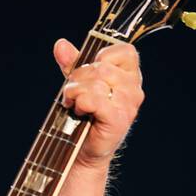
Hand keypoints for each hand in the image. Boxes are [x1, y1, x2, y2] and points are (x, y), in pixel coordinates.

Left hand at [53, 37, 145, 168]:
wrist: (82, 150)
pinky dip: (80, 104)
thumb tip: (60, 45)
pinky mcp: (118, 118)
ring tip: (75, 105)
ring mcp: (128, 104)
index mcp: (130, 75)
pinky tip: (80, 112)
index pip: (124, 50)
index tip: (90, 72)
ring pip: (95, 82)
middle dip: (78, 78)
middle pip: (101, 67)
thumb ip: (73, 63)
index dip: (100, 57)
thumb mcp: (79, 83)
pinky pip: (93, 99)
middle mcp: (134, 88)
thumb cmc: (84, 116)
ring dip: (75, 93)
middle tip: (73, 94)